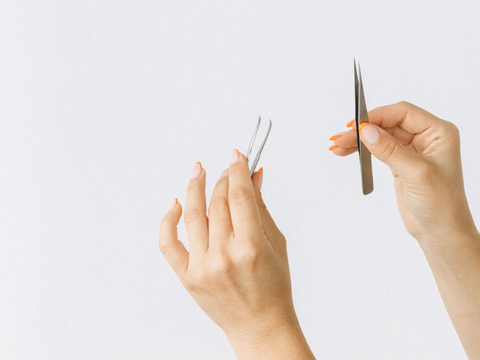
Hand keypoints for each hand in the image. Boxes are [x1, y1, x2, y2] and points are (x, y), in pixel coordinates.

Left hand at [159, 150, 314, 358]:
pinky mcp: (186, 276)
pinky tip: (176, 203)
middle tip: (227, 168)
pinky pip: (168, 243)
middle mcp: (223, 256)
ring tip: (198, 170)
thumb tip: (253, 177)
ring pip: (192, 215)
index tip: (237, 155)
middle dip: (223, 179)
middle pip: (218, 202)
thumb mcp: (276, 244)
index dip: (237, 170)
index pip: (240, 196)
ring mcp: (201, 267)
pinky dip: (168, 220)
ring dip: (194, 187)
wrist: (259, 325)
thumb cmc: (274, 287)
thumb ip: (261, 208)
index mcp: (251, 248)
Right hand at [330, 101, 477, 243]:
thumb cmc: (442, 204)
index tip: (358, 126)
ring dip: (359, 140)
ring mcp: (412, 151)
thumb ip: (390, 150)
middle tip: (341, 138)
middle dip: (363, 130)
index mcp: (438, 133)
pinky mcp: (400, 164)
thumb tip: (366, 131)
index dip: (379, 116)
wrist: (440, 232)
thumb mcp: (416, 173)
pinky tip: (348, 151)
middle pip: (388, 123)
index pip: (403, 113)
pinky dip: (362, 150)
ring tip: (338, 146)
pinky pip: (378, 150)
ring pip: (380, 136)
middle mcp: (426, 138)